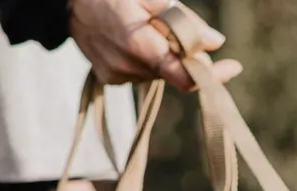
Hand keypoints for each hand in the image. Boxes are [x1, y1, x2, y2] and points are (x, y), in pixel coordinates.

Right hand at [69, 0, 241, 90]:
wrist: (62, 0)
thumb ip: (181, 20)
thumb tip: (214, 43)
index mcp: (140, 46)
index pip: (185, 76)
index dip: (213, 76)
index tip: (234, 66)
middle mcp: (128, 68)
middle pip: (175, 71)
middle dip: (186, 53)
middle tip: (180, 26)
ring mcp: (117, 75)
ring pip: (159, 71)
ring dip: (164, 53)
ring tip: (145, 25)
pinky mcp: (109, 77)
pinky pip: (141, 71)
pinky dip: (146, 57)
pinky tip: (131, 36)